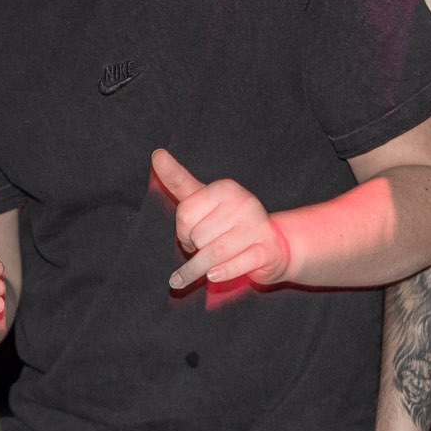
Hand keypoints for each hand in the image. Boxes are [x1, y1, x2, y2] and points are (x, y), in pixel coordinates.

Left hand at [152, 149, 291, 288]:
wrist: (272, 248)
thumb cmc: (228, 224)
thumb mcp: (202, 200)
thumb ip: (177, 179)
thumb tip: (157, 154)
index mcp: (226, 188)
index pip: (185, 213)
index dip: (183, 231)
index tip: (190, 235)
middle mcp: (244, 203)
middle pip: (196, 236)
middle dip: (195, 248)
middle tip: (206, 247)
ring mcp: (257, 227)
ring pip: (211, 254)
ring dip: (200, 268)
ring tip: (203, 271)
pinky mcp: (267, 251)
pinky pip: (232, 267)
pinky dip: (220, 274)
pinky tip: (215, 275)